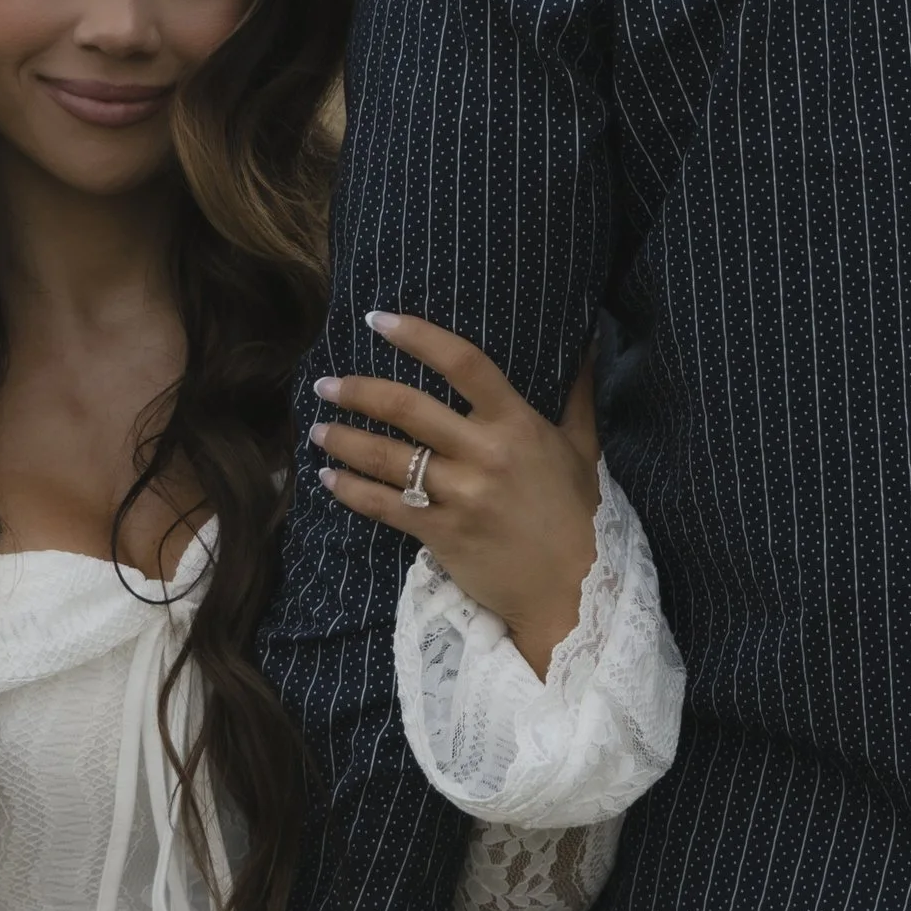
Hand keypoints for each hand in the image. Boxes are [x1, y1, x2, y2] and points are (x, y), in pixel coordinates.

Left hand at [314, 317, 599, 677]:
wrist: (572, 590)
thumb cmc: (577, 514)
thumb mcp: (584, 448)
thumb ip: (579, 394)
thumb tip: (593, 340)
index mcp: (518, 424)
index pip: (463, 364)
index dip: (418, 336)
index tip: (377, 320)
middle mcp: (485, 455)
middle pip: (408, 408)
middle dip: (358, 391)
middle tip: (326, 384)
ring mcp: (461, 496)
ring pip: (388, 458)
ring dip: (344, 440)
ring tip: (317, 430)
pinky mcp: (442, 535)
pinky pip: (385, 507)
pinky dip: (351, 490)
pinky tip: (328, 478)